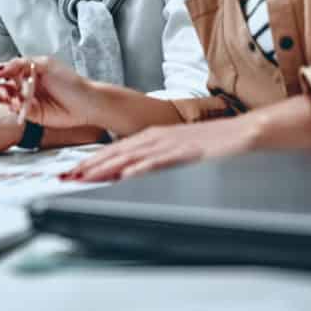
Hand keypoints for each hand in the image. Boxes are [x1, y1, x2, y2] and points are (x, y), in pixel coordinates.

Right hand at [0, 56, 100, 129]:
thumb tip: (4, 66)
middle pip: (3, 83)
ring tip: (8, 97)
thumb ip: (22, 64)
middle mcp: (26, 84)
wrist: (85, 103)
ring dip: (3, 96)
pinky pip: (16, 110)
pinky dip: (13, 107)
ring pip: (7, 98)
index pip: (7, 68)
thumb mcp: (46, 65)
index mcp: (29, 69)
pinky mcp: (31, 113)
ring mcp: (27, 99)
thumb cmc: (70, 81)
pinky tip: (17, 105)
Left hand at [61, 117, 256, 181]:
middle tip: (68, 177)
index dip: (92, 161)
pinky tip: (126, 176)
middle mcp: (156, 138)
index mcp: (152, 136)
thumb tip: (132, 173)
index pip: (115, 149)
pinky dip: (141, 169)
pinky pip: (159, 162)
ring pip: (130, 156)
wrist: (242, 133)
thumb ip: (154, 159)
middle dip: (89, 165)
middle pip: (116, 152)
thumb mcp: (176, 149)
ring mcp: (170, 145)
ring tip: (85, 177)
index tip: (73, 171)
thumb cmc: (212, 143)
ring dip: (106, 168)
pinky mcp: (185, 152)